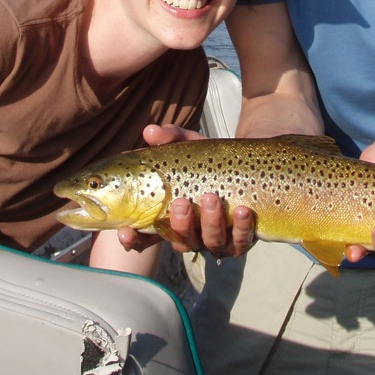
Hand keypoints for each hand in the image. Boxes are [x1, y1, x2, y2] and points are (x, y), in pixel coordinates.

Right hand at [115, 124, 257, 257]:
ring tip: (212, 198)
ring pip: (210, 243)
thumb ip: (170, 138)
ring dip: (210, 223)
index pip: (145, 237)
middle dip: (180, 225)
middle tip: (182, 203)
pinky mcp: (241, 239)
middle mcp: (192, 232)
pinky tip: (243, 210)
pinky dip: (242, 228)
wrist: (248, 161)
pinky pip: (240, 242)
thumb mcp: (189, 144)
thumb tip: (149, 131)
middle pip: (180, 242)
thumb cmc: (209, 157)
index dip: (133, 239)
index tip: (125, 232)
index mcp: (171, 217)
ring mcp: (217, 238)